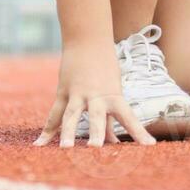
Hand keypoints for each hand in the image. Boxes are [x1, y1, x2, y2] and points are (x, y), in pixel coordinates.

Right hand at [33, 39, 156, 147]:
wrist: (88, 40)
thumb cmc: (105, 69)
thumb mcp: (113, 91)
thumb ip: (111, 118)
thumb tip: (113, 142)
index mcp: (114, 96)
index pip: (129, 117)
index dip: (139, 132)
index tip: (150, 146)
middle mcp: (96, 96)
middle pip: (97, 116)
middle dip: (97, 131)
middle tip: (96, 147)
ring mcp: (78, 94)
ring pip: (71, 115)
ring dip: (67, 132)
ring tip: (65, 148)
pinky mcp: (63, 92)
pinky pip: (54, 114)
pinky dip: (47, 130)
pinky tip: (39, 145)